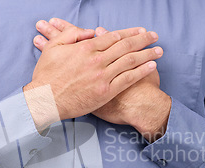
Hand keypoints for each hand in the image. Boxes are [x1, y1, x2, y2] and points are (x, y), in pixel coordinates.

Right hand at [34, 19, 170, 141]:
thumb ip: (71, 35)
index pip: (112, 36)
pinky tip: (151, 66)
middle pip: (125, 46)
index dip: (128, 32)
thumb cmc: (47, 76)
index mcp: (85, 48)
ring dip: (147, 54)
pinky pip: (128, 79)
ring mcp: (102, 76)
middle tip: (154, 36)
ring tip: (159, 50)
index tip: (139, 31)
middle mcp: (97, 60)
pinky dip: (141, 71)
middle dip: (143, 39)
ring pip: (130, 61)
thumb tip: (89, 32)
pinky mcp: (105, 92)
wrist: (45, 100)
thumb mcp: (53, 48)